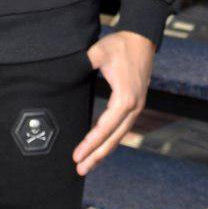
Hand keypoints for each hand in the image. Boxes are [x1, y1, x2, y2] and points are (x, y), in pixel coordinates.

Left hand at [71, 31, 154, 175]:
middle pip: (114, 138)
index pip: (105, 127)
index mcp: (125, 97)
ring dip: (103, 151)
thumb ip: (84, 62)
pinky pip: (121, 128)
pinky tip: (100, 148)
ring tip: (87, 165)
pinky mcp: (134, 105)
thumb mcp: (99, 51)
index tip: (77, 154)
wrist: (141, 39)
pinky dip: (110, 141)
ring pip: (119, 136)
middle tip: (80, 169)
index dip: (91, 143)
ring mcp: (136, 107)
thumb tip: (66, 72)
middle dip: (96, 155)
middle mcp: (133, 107)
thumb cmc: (120, 45)